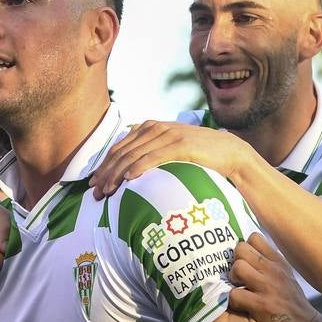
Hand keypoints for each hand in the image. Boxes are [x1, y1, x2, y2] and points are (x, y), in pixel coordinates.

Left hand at [89, 122, 254, 198]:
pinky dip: (139, 167)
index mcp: (148, 128)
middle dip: (106, 173)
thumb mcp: (168, 151)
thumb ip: (149, 154)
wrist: (228, 152)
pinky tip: (128, 179)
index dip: (103, 166)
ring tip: (108, 191)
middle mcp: (154, 128)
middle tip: (96, 193)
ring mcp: (167, 134)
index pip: (118, 148)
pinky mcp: (180, 144)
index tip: (93, 184)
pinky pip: (154, 157)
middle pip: (121, 152)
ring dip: (117, 174)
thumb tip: (127, 173)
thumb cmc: (197, 157)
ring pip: (134, 155)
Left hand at [228, 233, 321, 321]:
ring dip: (232, 281)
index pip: (254, 237)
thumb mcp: (288, 279)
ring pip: (237, 268)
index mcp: (279, 263)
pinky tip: (242, 308)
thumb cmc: (295, 308)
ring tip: (240, 292)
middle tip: (239, 279)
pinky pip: (234, 295)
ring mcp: (268, 287)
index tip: (245, 263)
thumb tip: (250, 258)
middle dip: (234, 263)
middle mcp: (274, 270)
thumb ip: (271, 267)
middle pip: (241, 248)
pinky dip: (234, 303)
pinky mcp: (262, 306)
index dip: (244, 249)